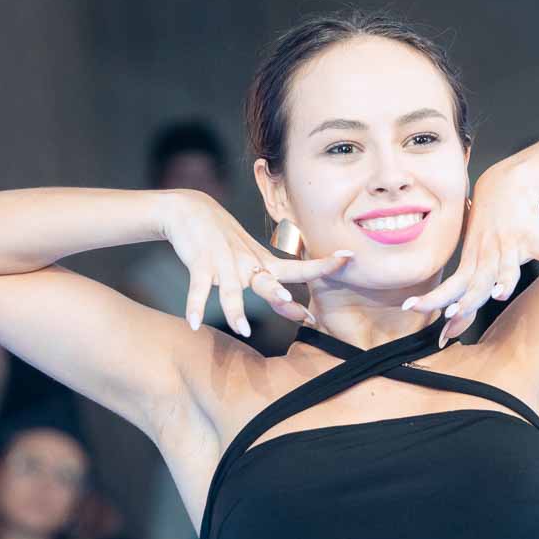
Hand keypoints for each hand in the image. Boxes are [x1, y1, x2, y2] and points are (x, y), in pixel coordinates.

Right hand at [157, 189, 353, 337]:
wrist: (190, 210)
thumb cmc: (225, 240)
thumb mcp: (251, 257)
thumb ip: (271, 283)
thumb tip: (296, 308)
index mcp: (263, 263)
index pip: (298, 268)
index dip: (323, 265)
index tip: (348, 258)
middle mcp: (248, 263)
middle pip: (268, 281)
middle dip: (278, 294)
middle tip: (292, 305)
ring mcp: (224, 263)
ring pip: (232, 289)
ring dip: (235, 309)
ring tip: (243, 329)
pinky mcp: (200, 262)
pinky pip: (198, 287)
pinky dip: (195, 305)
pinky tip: (193, 324)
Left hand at [397, 165, 538, 345]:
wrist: (504, 185)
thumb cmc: (487, 231)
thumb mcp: (473, 261)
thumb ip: (466, 296)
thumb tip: (450, 329)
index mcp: (470, 263)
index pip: (449, 286)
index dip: (432, 299)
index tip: (412, 309)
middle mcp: (486, 256)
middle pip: (475, 284)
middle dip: (466, 300)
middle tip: (453, 314)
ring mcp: (506, 245)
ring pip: (505, 267)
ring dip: (504, 280)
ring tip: (501, 294)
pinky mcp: (528, 235)